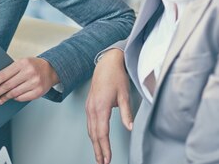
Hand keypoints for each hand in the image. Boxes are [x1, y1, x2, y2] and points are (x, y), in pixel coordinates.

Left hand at [0, 57, 58, 104]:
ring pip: (14, 93)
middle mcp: (29, 72)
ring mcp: (35, 82)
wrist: (51, 69)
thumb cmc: (33, 66)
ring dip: (4, 98)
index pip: (3, 75)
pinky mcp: (38, 92)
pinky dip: (15, 98)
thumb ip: (11, 71)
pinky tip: (11, 98)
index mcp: (22, 63)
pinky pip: (22, 98)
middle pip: (7, 85)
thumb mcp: (22, 63)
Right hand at [85, 49, 132, 163]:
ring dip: (94, 144)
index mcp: (101, 107)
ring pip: (90, 130)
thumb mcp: (124, 94)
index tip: (107, 159)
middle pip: (94, 134)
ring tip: (99, 156)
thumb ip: (126, 113)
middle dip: (98, 150)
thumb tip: (129, 127)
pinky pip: (89, 123)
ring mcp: (89, 107)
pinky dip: (92, 134)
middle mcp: (92, 108)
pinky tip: (95, 139)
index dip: (105, 147)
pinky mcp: (89, 105)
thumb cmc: (116, 76)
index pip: (102, 133)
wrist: (107, 63)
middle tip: (102, 163)